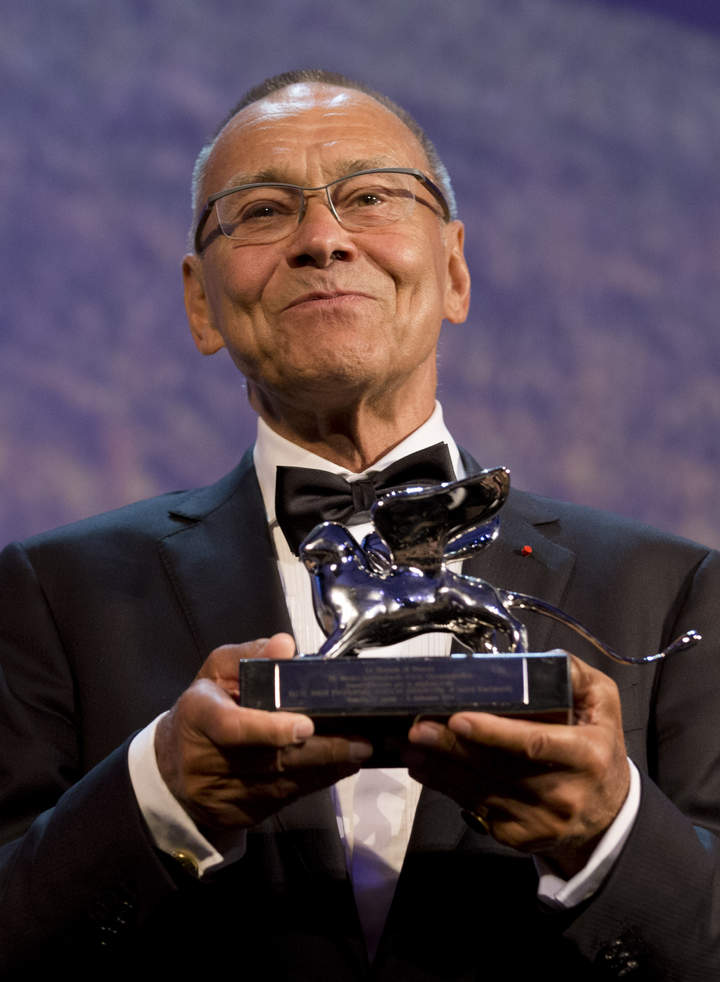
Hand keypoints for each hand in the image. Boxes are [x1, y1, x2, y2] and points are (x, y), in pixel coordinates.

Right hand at [155, 634, 372, 834]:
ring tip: (359, 751)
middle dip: (320, 751)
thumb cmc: (204, 708)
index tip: (305, 725)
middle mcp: (207, 758)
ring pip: (283, 783)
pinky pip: (285, 798)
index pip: (231, 727)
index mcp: (198, 715)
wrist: (172, 769)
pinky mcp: (240, 813)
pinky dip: (316, 782)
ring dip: (326, 768)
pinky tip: (340, 767)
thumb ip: (250, 655)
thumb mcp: (217, 672)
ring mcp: (224, 791)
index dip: (268, 729)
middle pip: (270, 759)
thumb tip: (285, 645)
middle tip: (359, 740)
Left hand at [405, 654, 629, 876]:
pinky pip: (476, 809)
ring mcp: (539, 821)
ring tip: (410, 746)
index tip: (458, 719)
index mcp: (585, 754)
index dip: (493, 733)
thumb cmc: (599, 749)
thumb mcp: (604, 706)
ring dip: (439, 768)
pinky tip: (427, 770)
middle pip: (496, 768)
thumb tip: (539, 659)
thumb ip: (575, 677)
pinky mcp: (520, 838)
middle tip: (417, 728)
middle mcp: (563, 792)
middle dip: (450, 747)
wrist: (607, 818)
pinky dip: (448, 788)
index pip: (533, 743)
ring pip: (479, 791)